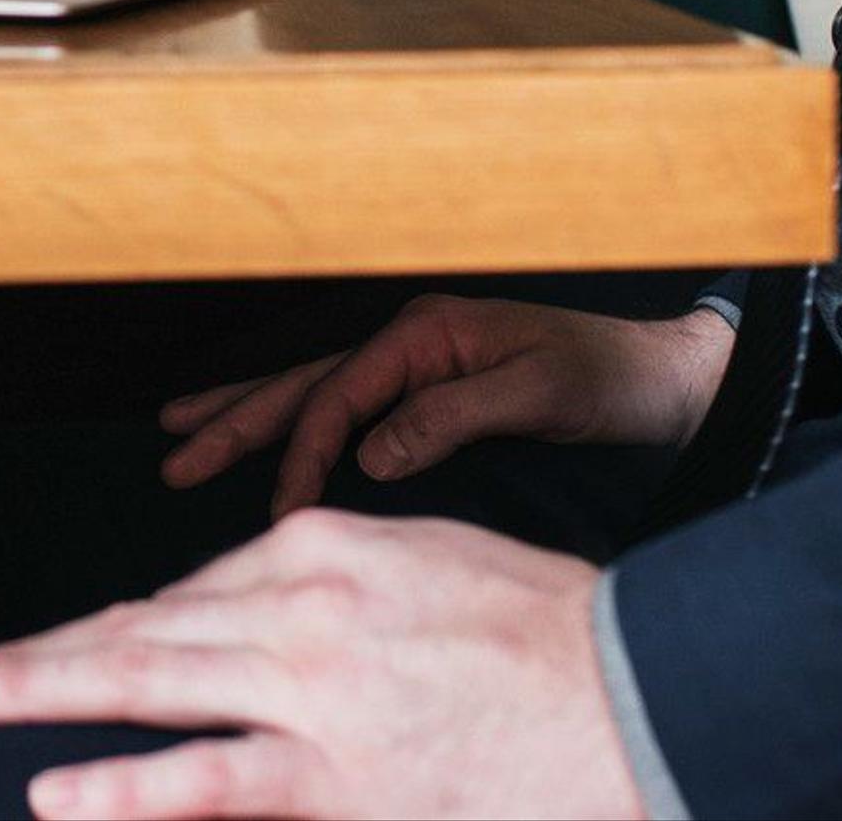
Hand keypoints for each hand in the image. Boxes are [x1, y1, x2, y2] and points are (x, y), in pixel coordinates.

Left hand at [0, 511, 640, 819]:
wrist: (648, 692)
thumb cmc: (557, 639)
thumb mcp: (434, 568)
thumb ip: (344, 585)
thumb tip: (269, 610)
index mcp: (327, 546)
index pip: (194, 595)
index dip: (122, 633)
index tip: (70, 657)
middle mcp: (302, 603)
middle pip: (143, 629)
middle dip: (42, 654)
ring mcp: (315, 689)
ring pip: (148, 682)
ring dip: (40, 691)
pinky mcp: (344, 773)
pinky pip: (212, 779)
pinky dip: (124, 786)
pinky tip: (57, 791)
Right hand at [160, 298, 734, 516]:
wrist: (669, 378)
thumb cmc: (611, 381)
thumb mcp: (537, 396)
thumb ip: (451, 418)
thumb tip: (371, 452)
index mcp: (428, 334)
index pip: (340, 395)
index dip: (302, 450)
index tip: (279, 508)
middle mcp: (412, 341)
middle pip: (305, 382)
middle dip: (235, 418)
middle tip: (172, 453)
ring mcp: (418, 362)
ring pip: (313, 388)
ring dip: (249, 411)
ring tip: (181, 428)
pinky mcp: (431, 389)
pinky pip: (344, 406)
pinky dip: (297, 421)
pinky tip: (265, 434)